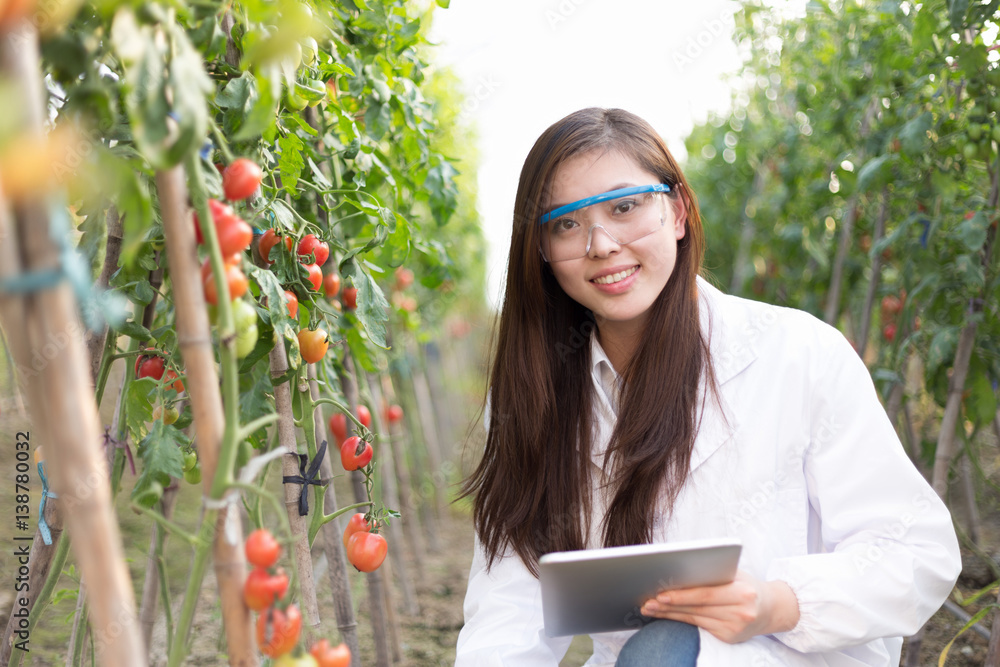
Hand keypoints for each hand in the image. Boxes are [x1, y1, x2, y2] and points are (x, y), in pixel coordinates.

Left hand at [639, 570, 799, 643]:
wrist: (772, 608)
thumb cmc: (747, 585)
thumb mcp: (735, 574)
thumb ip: (712, 573)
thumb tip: (677, 571)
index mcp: (743, 592)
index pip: (706, 594)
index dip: (681, 595)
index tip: (660, 594)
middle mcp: (741, 612)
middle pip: (697, 608)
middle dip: (669, 606)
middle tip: (648, 602)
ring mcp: (735, 628)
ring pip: (695, 619)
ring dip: (670, 615)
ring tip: (650, 608)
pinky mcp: (730, 638)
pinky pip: (699, 626)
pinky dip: (681, 620)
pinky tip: (666, 615)